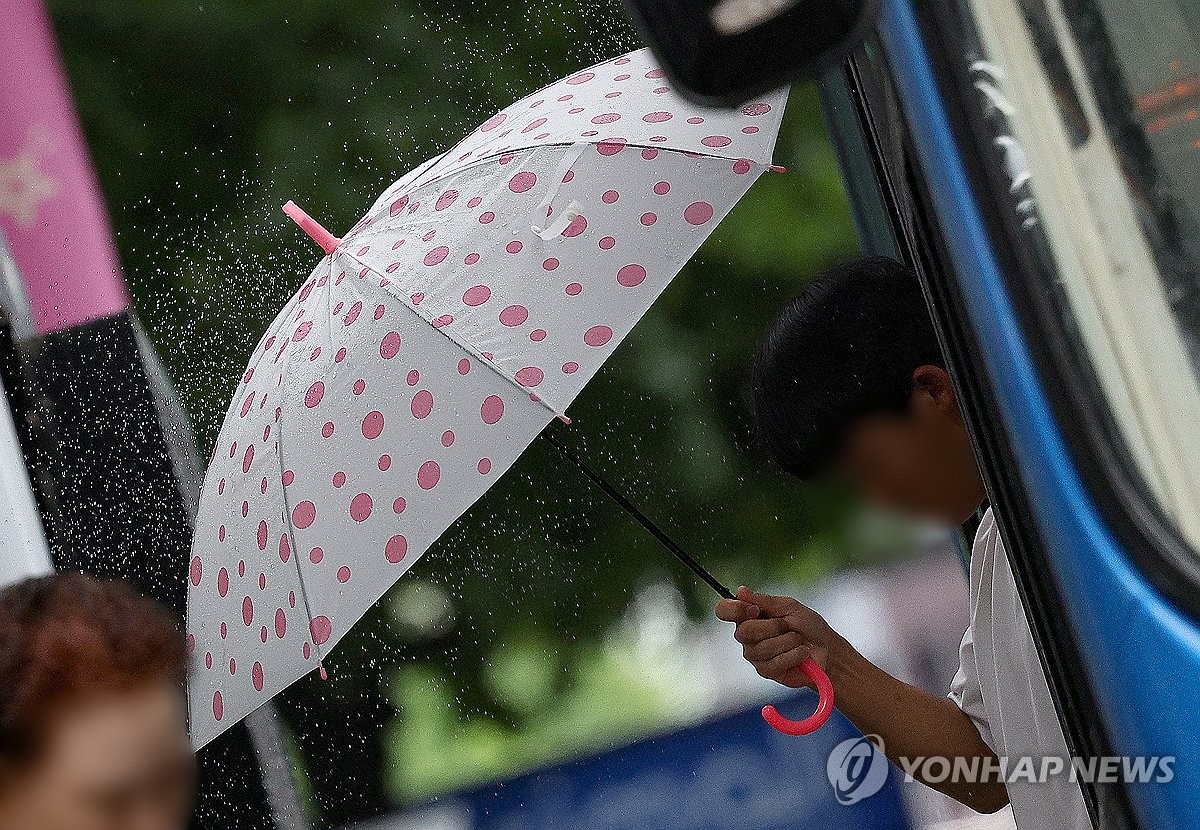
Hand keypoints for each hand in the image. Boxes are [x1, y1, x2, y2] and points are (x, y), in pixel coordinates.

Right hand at [715, 586, 837, 688]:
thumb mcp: (790, 607)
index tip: (754, 609)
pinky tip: (802, 653)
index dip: (734, 609)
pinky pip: (773, 663)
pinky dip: (792, 655)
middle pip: (743, 631)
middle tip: (788, 625)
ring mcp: (755, 655)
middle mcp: (747, 636)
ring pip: (760, 648)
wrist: (827, 650)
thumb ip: (765, 601)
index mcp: (749, 615)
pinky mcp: (766, 671)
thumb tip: (740, 591)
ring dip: (786, 642)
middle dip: (772, 627)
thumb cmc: (808, 626)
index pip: (724, 610)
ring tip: (798, 640)